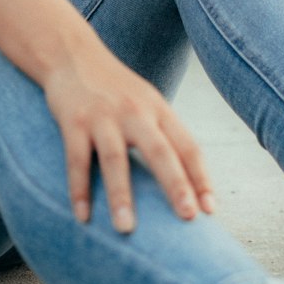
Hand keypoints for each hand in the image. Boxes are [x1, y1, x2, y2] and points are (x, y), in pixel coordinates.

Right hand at [43, 45, 215, 232]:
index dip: (201, 179)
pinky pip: (77, 160)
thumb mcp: (147, 103)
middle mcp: (136, 112)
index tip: (210, 210)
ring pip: (115, 159)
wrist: (72, 54)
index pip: (188, 147)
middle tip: (187, 218)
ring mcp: (103, 117)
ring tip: (126, 229)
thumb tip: (187, 183)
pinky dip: (79, 189)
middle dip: (175, 185)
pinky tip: (83, 216)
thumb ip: (164, 136)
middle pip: (160, 152)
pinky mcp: (73, 121)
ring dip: (121, 196)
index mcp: (159, 110)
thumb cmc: (116, 89)